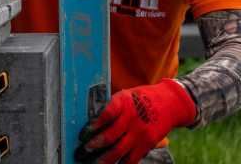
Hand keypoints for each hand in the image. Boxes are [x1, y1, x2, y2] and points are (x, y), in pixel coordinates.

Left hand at [73, 79, 195, 163]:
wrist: (170, 103)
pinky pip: (131, 158)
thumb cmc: (142, 98)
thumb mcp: (126, 96)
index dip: (93, 125)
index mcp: (123, 101)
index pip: (106, 115)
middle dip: (93, 146)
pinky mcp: (147, 144)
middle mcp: (131, 117)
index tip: (83, 135)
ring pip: (118, 151)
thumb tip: (94, 124)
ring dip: (103, 160)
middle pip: (109, 136)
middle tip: (82, 151)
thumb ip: (112, 108)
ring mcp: (140, 132)